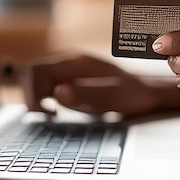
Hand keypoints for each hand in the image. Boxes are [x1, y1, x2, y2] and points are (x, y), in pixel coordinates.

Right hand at [22, 52, 179, 116]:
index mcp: (76, 63)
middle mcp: (70, 64)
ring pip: (39, 80)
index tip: (46, 112)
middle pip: (33, 73)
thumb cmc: (133, 94)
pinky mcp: (72, 80)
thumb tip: (57, 93)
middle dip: (32, 95)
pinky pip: (49, 85)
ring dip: (37, 97)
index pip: (37, 71)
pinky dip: (45, 98)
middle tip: (47, 115)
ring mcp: (70, 71)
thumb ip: (85, 94)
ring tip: (51, 114)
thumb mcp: (112, 97)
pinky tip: (57, 111)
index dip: (33, 92)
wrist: (147, 91)